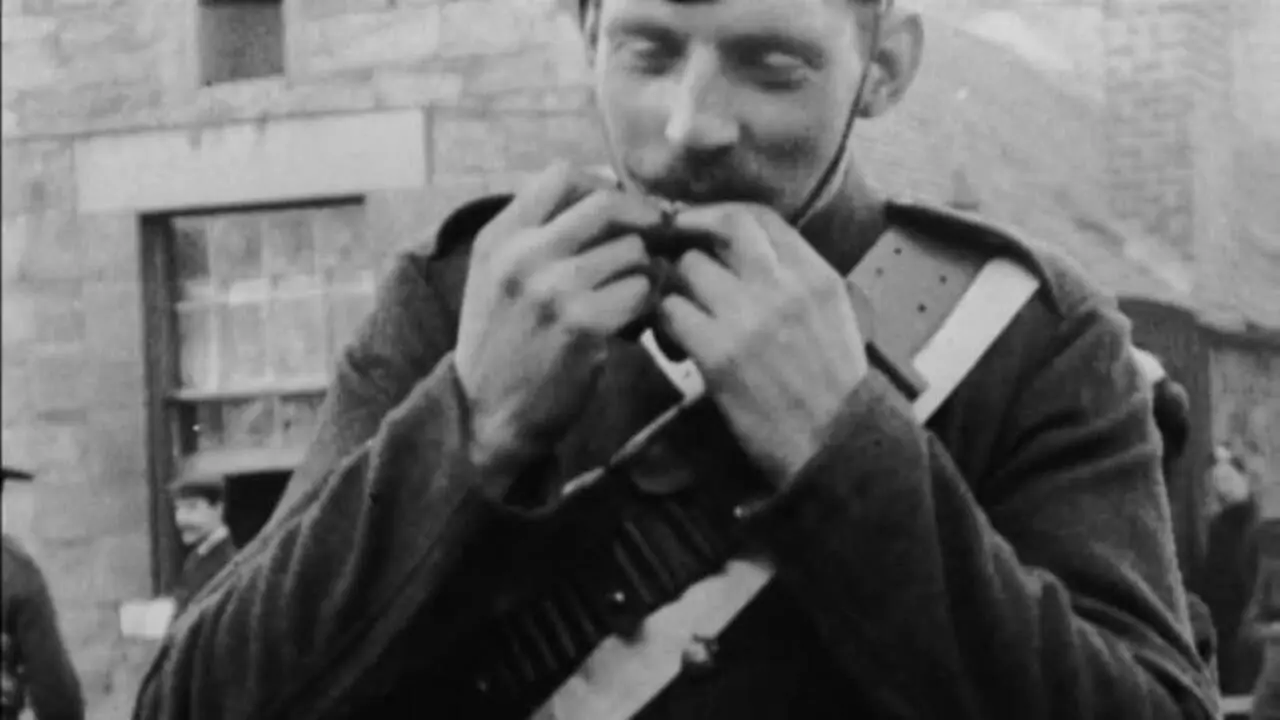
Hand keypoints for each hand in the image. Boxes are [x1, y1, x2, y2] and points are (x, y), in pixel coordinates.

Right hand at [455, 163, 665, 475]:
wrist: (487, 413)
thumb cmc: (502, 343)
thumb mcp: (496, 276)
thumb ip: (535, 234)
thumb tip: (601, 194)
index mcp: (499, 237)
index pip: (562, 175)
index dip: (602, 186)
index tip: (619, 209)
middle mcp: (522, 255)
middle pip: (606, 203)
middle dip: (641, 217)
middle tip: (656, 235)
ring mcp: (553, 289)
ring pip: (632, 249)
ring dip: (645, 269)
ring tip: (634, 291)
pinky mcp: (583, 325)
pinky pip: (641, 292)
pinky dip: (646, 305)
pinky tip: (633, 321)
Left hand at [656, 203, 869, 485]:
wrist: (833, 447)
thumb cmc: (831, 387)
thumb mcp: (832, 317)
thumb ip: (794, 278)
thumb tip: (745, 250)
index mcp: (816, 275)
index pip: (757, 215)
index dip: (716, 213)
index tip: (695, 225)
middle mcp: (784, 286)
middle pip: (719, 228)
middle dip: (690, 240)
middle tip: (672, 256)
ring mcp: (750, 317)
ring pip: (688, 267)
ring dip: (675, 286)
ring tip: (678, 311)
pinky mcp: (718, 353)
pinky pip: (670, 312)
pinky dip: (664, 323)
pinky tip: (674, 342)